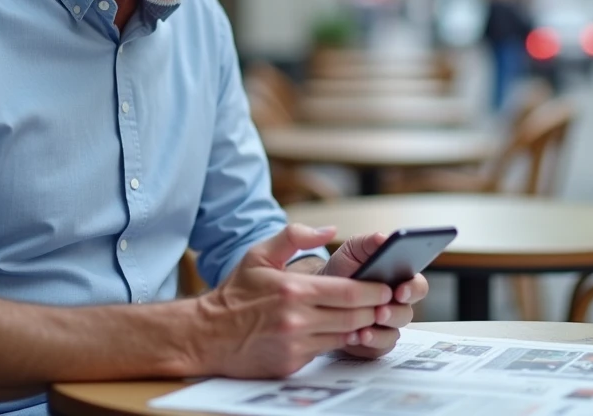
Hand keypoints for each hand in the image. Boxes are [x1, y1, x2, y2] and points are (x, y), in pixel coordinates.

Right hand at [192, 224, 393, 377]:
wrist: (207, 335)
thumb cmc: (236, 293)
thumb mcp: (259, 254)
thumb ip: (295, 236)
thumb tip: (329, 230)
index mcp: (294, 290)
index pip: (351, 292)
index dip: (374, 290)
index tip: (385, 286)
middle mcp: (297, 319)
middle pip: (355, 316)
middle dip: (375, 308)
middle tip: (385, 301)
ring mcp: (295, 344)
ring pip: (345, 335)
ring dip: (362, 325)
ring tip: (370, 314)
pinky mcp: (292, 363)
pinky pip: (326, 350)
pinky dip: (338, 340)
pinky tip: (342, 330)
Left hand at [320, 232, 430, 358]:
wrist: (320, 292)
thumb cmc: (342, 269)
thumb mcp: (353, 250)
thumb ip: (369, 242)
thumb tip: (383, 238)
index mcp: (399, 279)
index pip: (417, 285)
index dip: (413, 289)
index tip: (401, 290)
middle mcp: (396, 304)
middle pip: (407, 312)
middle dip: (394, 313)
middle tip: (379, 312)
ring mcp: (386, 325)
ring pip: (394, 333)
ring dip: (379, 332)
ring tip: (362, 330)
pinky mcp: (374, 342)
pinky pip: (378, 349)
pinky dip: (367, 344)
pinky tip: (353, 338)